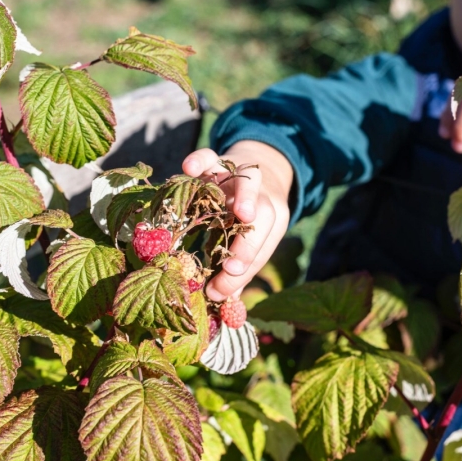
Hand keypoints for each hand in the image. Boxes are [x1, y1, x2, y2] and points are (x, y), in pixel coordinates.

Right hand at [182, 141, 292, 301]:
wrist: (258, 165)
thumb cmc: (247, 216)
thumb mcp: (249, 238)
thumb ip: (239, 269)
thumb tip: (224, 304)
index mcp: (273, 219)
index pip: (264, 247)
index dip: (244, 270)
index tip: (222, 292)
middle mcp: (261, 196)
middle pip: (264, 215)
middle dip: (249, 244)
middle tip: (232, 268)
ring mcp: (240, 174)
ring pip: (248, 180)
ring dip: (247, 196)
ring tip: (242, 213)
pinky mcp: (218, 160)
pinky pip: (211, 156)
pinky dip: (201, 160)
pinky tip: (188, 169)